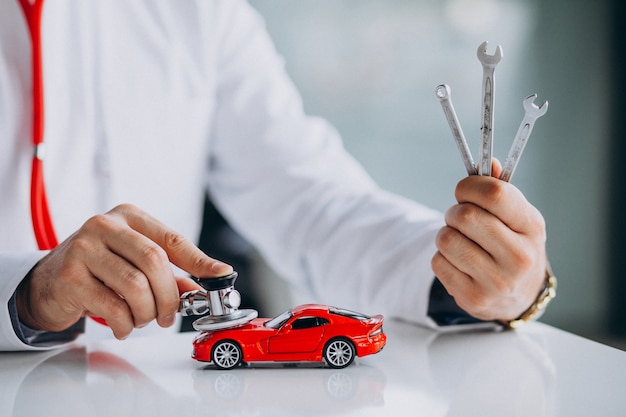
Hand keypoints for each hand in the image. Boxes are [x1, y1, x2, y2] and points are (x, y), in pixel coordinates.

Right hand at [16, 204, 232, 338]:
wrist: (48, 282)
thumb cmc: (100, 270)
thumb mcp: (135, 263)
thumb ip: (169, 274)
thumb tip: (202, 290)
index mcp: (129, 216)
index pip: (172, 239)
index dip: (200, 260)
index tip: (221, 275)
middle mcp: (105, 225)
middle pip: (154, 262)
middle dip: (169, 297)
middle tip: (170, 316)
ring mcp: (84, 248)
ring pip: (135, 286)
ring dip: (147, 313)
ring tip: (142, 319)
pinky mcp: (70, 276)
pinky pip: (112, 307)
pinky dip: (126, 324)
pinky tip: (123, 326)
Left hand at [431, 161, 547, 321]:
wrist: (519, 297)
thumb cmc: (514, 246)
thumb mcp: (517, 217)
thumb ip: (500, 190)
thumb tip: (489, 163)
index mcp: (531, 227)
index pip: (495, 194)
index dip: (470, 186)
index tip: (464, 190)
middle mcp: (519, 257)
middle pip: (465, 216)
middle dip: (454, 212)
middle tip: (459, 217)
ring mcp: (497, 281)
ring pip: (447, 239)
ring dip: (446, 235)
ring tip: (460, 240)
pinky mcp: (474, 298)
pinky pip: (438, 263)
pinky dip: (442, 258)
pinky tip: (459, 263)